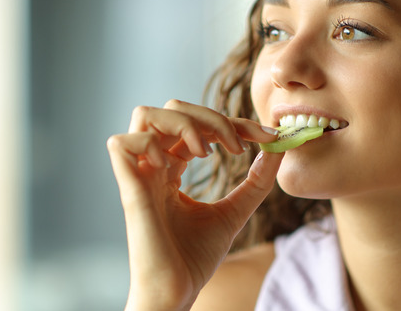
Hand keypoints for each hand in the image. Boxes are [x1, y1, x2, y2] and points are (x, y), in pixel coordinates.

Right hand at [106, 100, 280, 310]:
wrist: (178, 291)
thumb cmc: (196, 257)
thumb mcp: (236, 211)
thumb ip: (256, 180)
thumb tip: (277, 147)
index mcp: (173, 167)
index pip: (199, 124)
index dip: (233, 122)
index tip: (266, 136)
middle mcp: (154, 165)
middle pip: (172, 108)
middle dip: (212, 117)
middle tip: (237, 145)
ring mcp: (139, 174)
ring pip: (145, 114)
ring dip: (183, 123)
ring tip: (206, 152)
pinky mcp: (128, 189)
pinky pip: (122, 143)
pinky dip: (151, 144)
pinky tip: (173, 167)